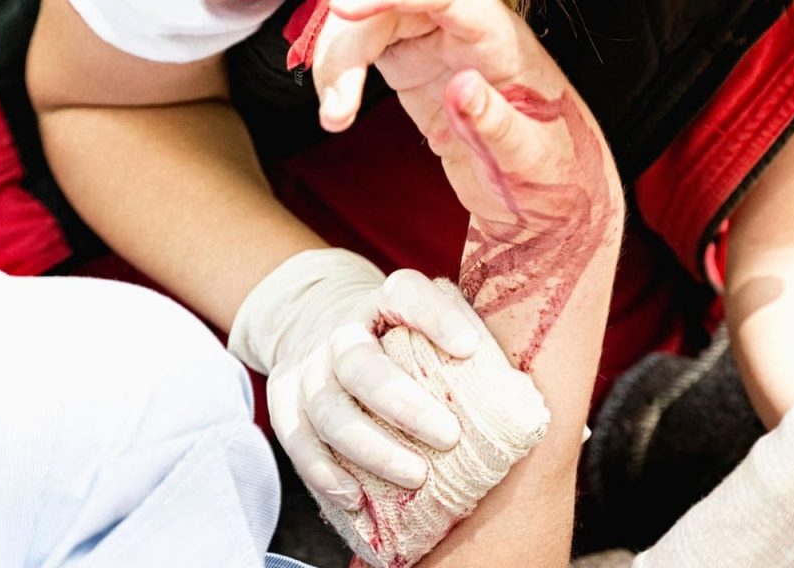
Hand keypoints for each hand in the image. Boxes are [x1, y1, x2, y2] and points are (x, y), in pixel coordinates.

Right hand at [228, 250, 479, 509]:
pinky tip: (355, 498)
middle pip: (359, 365)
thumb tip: (510, 382)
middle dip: (403, 405)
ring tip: (415, 476)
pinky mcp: (284, 399)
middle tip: (449, 437)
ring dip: (371, 450)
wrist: (315, 315)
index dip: (437, 319)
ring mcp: (307, 366)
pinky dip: (324, 473)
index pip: (406, 295)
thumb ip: (461, 332)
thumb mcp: (426, 313)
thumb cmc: (394, 329)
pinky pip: (297, 441)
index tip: (469, 348)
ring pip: (328, 412)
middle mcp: (339, 330)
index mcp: (383, 299)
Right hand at [306, 0, 620, 236]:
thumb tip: (463, 85)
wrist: (543, 200)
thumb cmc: (549, 174)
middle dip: (349, 41)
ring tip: (335, 116)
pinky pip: (368, 51)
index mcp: (502, 43)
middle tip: (336, 100)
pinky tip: (337, 109)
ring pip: (372, 25)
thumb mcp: (527, 158)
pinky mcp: (415, 70)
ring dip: (339, 61)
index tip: (345, 8)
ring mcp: (437, 49)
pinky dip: (342, 75)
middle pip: (394, 6)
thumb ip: (495, 122)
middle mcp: (466, 36)